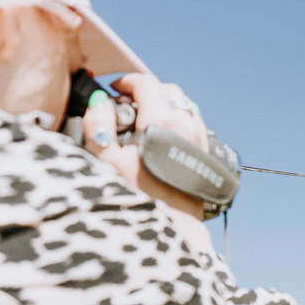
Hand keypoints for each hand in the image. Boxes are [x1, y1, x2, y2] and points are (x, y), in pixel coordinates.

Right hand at [82, 73, 212, 251]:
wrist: (174, 223)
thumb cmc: (140, 195)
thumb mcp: (108, 160)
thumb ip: (99, 125)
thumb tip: (98, 101)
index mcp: (164, 121)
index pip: (147, 84)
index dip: (127, 81)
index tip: (115, 89)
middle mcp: (187, 124)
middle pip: (168, 90)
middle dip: (146, 90)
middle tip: (126, 103)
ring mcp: (200, 136)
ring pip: (184, 104)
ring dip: (164, 103)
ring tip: (143, 118)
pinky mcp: (205, 149)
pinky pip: (194, 121)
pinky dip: (178, 118)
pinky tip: (163, 133)